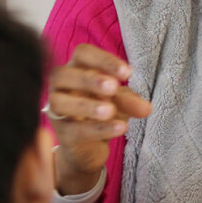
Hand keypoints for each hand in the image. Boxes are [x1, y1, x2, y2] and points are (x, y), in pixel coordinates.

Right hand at [45, 44, 151, 194]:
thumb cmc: (101, 113)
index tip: (128, 73)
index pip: (82, 54)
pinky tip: (119, 128)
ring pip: (60, 102)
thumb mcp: (120, 102)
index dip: (103, 60)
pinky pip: (75, 130)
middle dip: (88, 80)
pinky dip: (98, 128)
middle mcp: (60, 86)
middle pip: (62, 74)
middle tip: (114, 87)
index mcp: (75, 69)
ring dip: (87, 105)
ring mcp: (56, 110)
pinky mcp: (62, 134)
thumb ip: (130, 101)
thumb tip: (146, 108)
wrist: (88, 148)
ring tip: (110, 111)